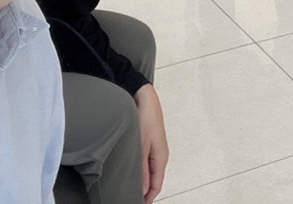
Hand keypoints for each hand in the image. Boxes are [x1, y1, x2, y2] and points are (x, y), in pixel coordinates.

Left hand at [136, 84, 168, 203]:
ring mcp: (155, 149)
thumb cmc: (146, 118)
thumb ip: (142, 169)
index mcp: (161, 158)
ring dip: (143, 182)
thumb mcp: (141, 146)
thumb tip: (143, 189)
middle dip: (145, 192)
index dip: (148, 198)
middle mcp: (160, 155)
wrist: (145, 98)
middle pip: (154, 180)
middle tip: (133, 199)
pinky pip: (148, 163)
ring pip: (150, 172)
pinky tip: (134, 172)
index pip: (156, 185)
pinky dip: (142, 172)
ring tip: (132, 189)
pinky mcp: (150, 143)